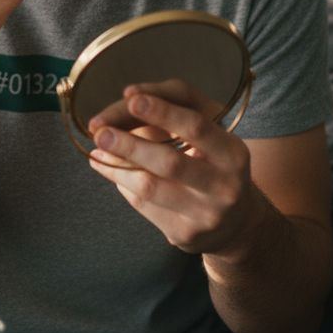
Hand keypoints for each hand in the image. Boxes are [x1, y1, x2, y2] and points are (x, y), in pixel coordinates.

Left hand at [86, 79, 268, 256]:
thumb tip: (127, 99)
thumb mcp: (210, 135)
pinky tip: (106, 167)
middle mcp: (224, 186)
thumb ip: (175, 110)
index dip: (162, 112)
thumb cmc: (213, 164)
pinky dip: (121, 182)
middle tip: (100, 130)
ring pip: (150, 187)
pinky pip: (143, 205)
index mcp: (232, 153)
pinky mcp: (185, 234)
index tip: (131, 98)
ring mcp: (205, 214)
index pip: (195, 128)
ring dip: (117, 165)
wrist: (235, 222)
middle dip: (130, 144)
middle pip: (170, 162)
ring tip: (97, 149)